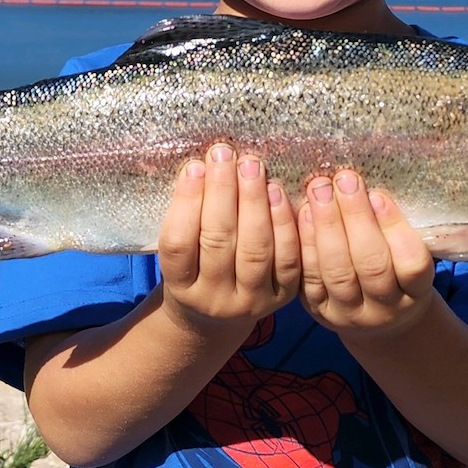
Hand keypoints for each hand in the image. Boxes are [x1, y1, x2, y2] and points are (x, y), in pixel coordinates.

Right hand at [158, 144, 299, 332]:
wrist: (218, 313)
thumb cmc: (195, 265)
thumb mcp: (180, 250)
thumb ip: (186, 215)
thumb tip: (202, 163)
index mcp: (180, 288)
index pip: (178, 244)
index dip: (186, 203)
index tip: (195, 166)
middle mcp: (215, 300)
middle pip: (218, 243)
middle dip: (222, 192)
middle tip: (225, 154)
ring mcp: (251, 301)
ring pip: (255, 250)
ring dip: (254, 202)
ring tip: (251, 166)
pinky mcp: (283, 296)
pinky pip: (288, 258)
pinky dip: (283, 222)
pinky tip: (276, 190)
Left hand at [298, 170, 434, 338]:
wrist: (375, 316)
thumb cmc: (395, 268)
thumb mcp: (408, 253)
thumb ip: (397, 226)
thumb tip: (372, 183)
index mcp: (415, 294)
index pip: (412, 265)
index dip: (395, 229)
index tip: (378, 195)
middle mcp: (383, 311)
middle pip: (371, 266)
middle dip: (356, 218)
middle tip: (345, 180)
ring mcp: (348, 314)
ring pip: (337, 272)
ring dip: (327, 225)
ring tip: (321, 189)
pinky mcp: (318, 309)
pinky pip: (309, 276)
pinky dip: (307, 242)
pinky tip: (303, 211)